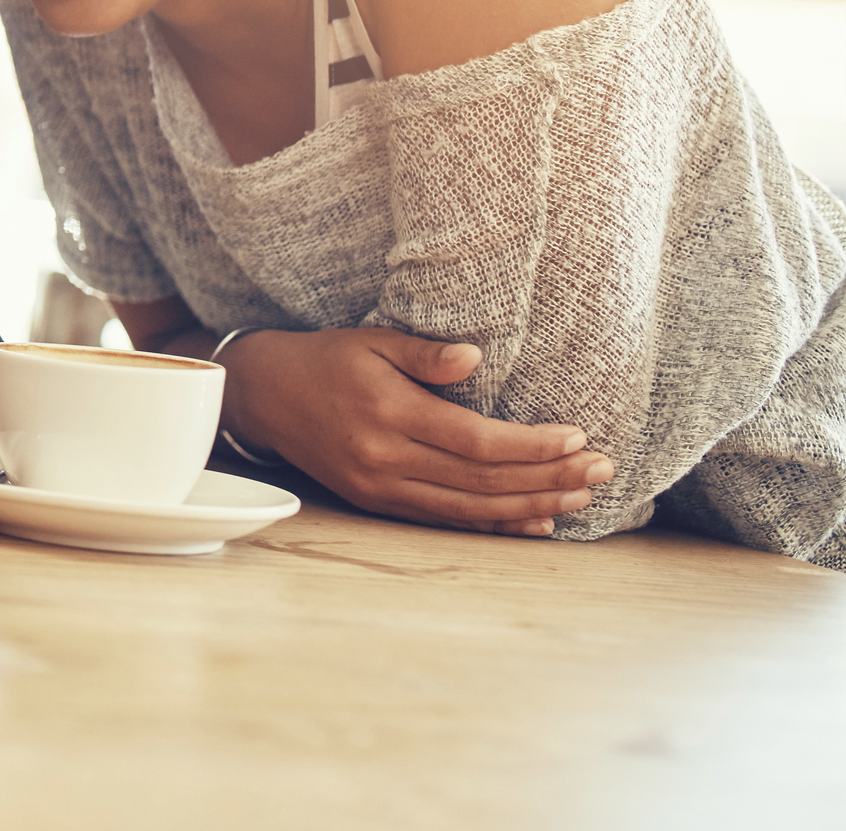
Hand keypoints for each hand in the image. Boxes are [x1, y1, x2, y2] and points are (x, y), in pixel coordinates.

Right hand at [225, 327, 613, 535]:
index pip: (476, 440)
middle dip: (549, 478)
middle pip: (483, 481)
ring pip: (470, 508)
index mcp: (389, 412)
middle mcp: (387, 459)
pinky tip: (535, 525)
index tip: (579, 438)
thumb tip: (476, 357)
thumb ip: (424, 354)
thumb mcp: (371, 340)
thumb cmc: (326, 359)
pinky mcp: (378, 503)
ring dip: (532, 506)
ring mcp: (382, 488)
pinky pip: (445, 521)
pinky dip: (494, 526)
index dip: (532, 445)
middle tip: (603, 471)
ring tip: (581, 498)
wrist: (263, 397)